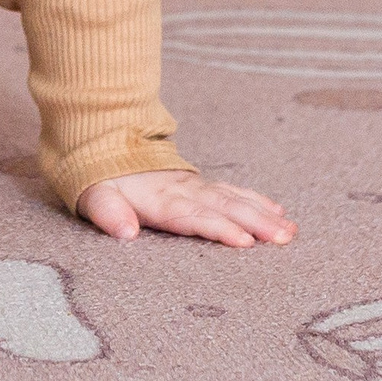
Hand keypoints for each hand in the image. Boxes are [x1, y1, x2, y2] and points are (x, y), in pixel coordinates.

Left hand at [78, 169, 293, 247]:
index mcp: (158, 198)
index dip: (217, 227)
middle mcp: (182, 190)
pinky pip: (233, 191)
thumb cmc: (98, 177)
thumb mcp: (92, 195)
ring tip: (289, 231)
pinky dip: (256, 200)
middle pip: (223, 207)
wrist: (105, 139)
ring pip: (234, 199)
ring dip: (263, 215)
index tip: (243, 241)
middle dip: (255, 223)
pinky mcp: (200, 184)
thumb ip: (108, 212)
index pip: (192, 216)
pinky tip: (278, 211)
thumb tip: (125, 233)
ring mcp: (195, 186)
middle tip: (283, 239)